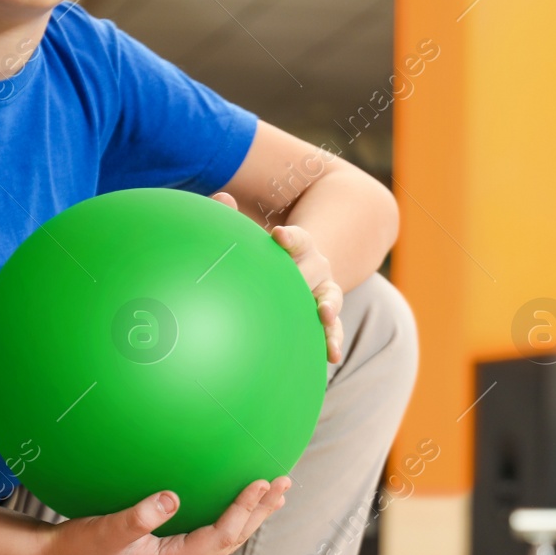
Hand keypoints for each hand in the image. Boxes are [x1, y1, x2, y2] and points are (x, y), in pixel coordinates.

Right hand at [36, 478, 289, 554]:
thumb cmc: (81, 547)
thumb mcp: (107, 529)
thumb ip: (138, 515)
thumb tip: (171, 498)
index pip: (222, 534)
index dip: (245, 509)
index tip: (262, 482)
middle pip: (235, 538)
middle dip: (261, 510)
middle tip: (285, 481)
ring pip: (227, 537)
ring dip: (252, 514)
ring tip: (275, 492)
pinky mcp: (170, 548)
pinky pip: (212, 531)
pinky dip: (230, 514)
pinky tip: (235, 499)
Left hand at [211, 191, 343, 364]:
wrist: (297, 270)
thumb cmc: (267, 254)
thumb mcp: (253, 235)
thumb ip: (233, 218)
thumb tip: (222, 198)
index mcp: (300, 246)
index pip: (298, 238)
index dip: (290, 238)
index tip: (278, 235)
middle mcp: (317, 267)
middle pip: (314, 270)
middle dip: (305, 276)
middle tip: (295, 282)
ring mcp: (324, 293)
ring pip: (331, 299)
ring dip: (328, 308)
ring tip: (323, 316)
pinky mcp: (326, 317)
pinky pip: (332, 329)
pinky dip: (333, 341)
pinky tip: (331, 355)